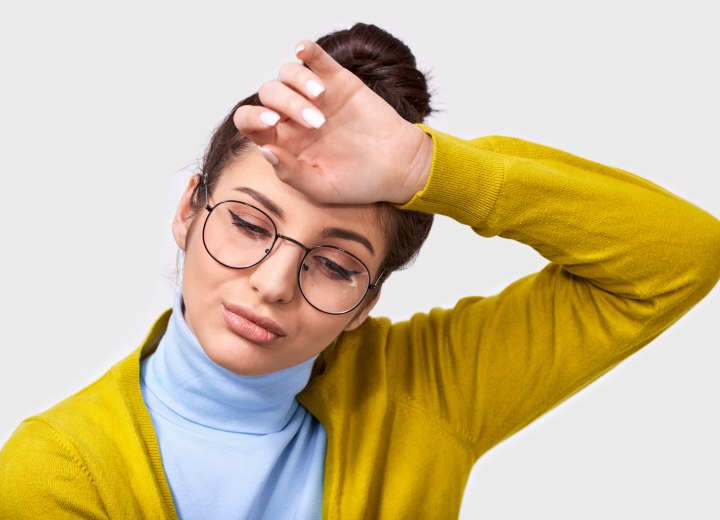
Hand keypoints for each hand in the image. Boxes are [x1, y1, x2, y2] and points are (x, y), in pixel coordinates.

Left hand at [232, 40, 432, 204]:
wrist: (399, 166)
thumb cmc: (359, 182)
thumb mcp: (322, 188)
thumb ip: (290, 173)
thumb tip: (264, 149)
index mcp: (284, 142)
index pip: (251, 122)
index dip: (252, 119)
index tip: (271, 124)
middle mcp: (294, 117)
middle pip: (268, 94)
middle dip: (286, 104)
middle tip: (316, 122)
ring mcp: (316, 97)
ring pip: (288, 74)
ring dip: (298, 82)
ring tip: (321, 98)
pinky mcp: (337, 80)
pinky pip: (315, 58)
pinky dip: (306, 50)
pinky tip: (304, 51)